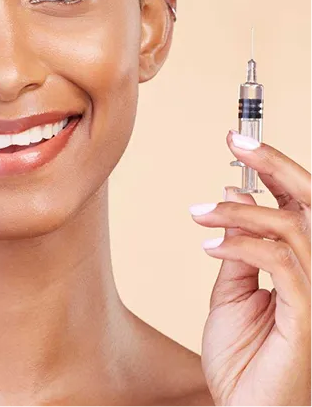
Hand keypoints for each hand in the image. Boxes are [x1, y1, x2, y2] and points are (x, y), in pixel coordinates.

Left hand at [189, 130, 311, 406]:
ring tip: (199, 212)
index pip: (299, 204)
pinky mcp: (309, 315)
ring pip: (293, 227)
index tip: (237, 141)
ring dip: (240, 211)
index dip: (273, 168)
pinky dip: (241, 246)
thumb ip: (238, 245)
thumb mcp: (233, 291)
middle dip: (275, 165)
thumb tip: (230, 192)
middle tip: (235, 141)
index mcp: (304, 264)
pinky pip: (281, 263)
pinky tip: (209, 248)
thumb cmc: (245, 358)